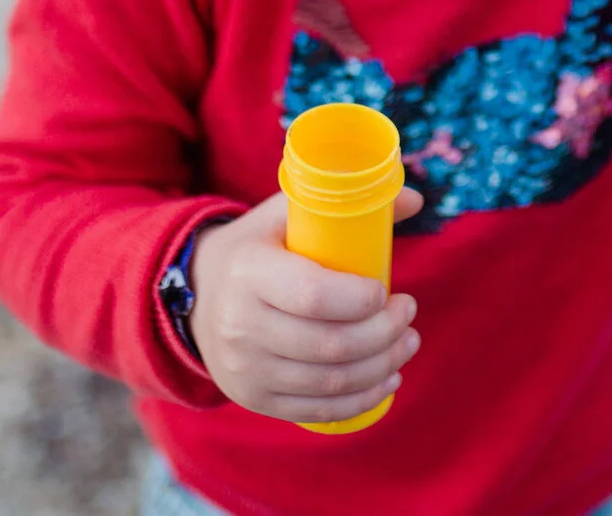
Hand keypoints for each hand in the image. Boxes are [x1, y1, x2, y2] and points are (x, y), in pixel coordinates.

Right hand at [187, 186, 424, 423]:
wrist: (197, 296)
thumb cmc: (256, 248)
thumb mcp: (286, 215)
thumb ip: (346, 203)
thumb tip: (414, 200)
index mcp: (249, 273)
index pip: (313, 295)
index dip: (360, 299)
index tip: (387, 290)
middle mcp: (241, 326)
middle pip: (331, 345)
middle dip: (385, 333)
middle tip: (408, 314)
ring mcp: (246, 370)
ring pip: (331, 382)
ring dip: (383, 366)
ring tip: (408, 343)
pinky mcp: (255, 399)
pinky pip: (318, 411)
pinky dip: (362, 400)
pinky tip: (387, 380)